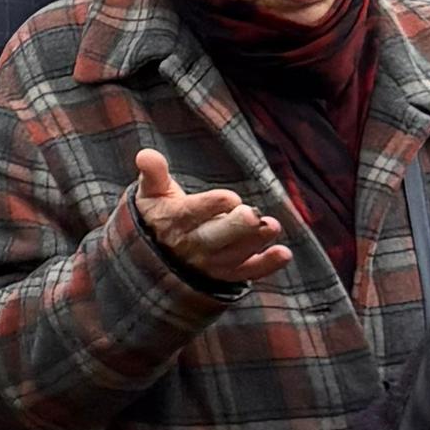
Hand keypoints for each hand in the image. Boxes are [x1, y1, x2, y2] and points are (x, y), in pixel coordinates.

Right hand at [133, 147, 291, 291]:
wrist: (152, 258)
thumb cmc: (156, 215)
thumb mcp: (149, 192)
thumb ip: (152, 173)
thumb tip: (146, 154)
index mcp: (175, 220)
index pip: (193, 213)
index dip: (213, 205)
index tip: (229, 198)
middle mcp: (192, 244)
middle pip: (214, 237)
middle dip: (235, 226)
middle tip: (252, 214)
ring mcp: (209, 263)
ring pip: (234, 254)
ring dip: (255, 242)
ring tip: (272, 226)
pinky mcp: (224, 275)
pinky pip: (246, 273)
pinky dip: (266, 265)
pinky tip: (283, 253)